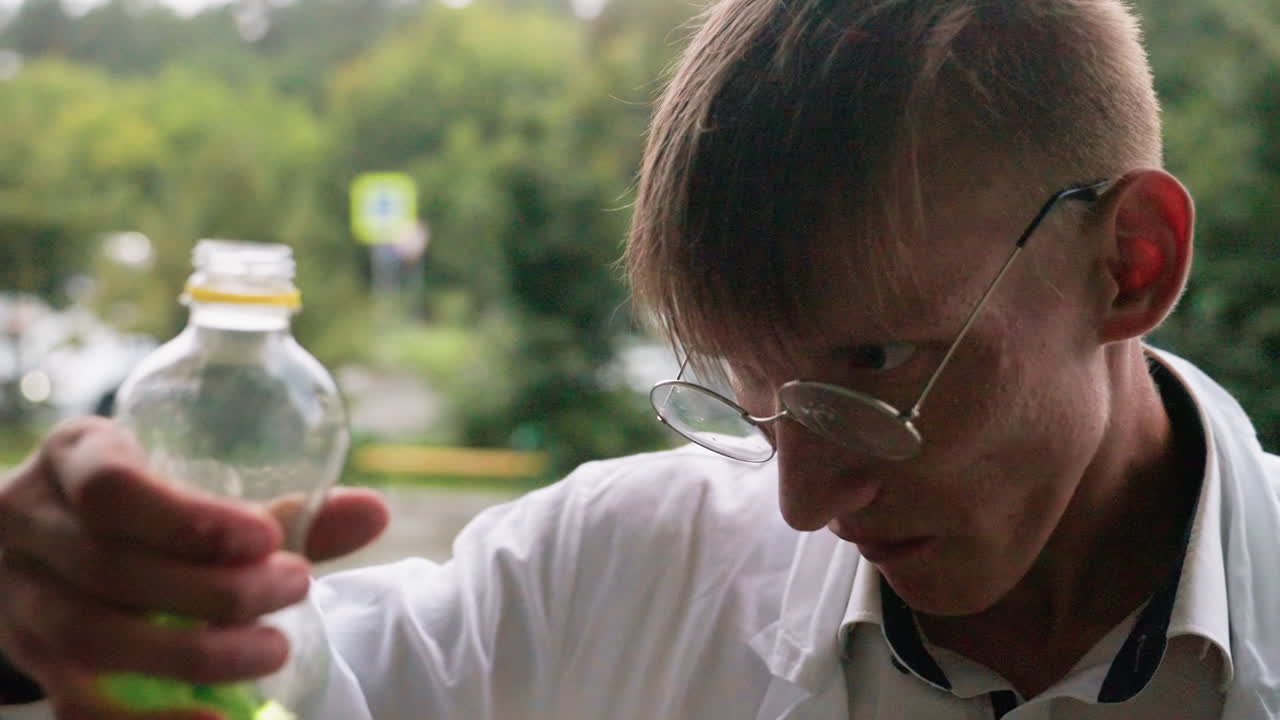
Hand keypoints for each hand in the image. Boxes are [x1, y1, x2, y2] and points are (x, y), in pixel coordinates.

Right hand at [0, 416, 388, 718]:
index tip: (266, 538)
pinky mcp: (33, 662)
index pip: (112, 488)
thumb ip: (281, 507)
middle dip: (215, 590)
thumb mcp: (192, 483)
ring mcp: (22, 600)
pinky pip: (80, 705)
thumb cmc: (144, 504)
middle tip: (296, 587)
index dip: (190, 520)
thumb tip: (374, 513)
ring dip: (193, 654)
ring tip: (273, 650)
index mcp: (75, 457)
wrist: (46, 543)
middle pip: (112, 569)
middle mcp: (33, 527)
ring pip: (92, 640)